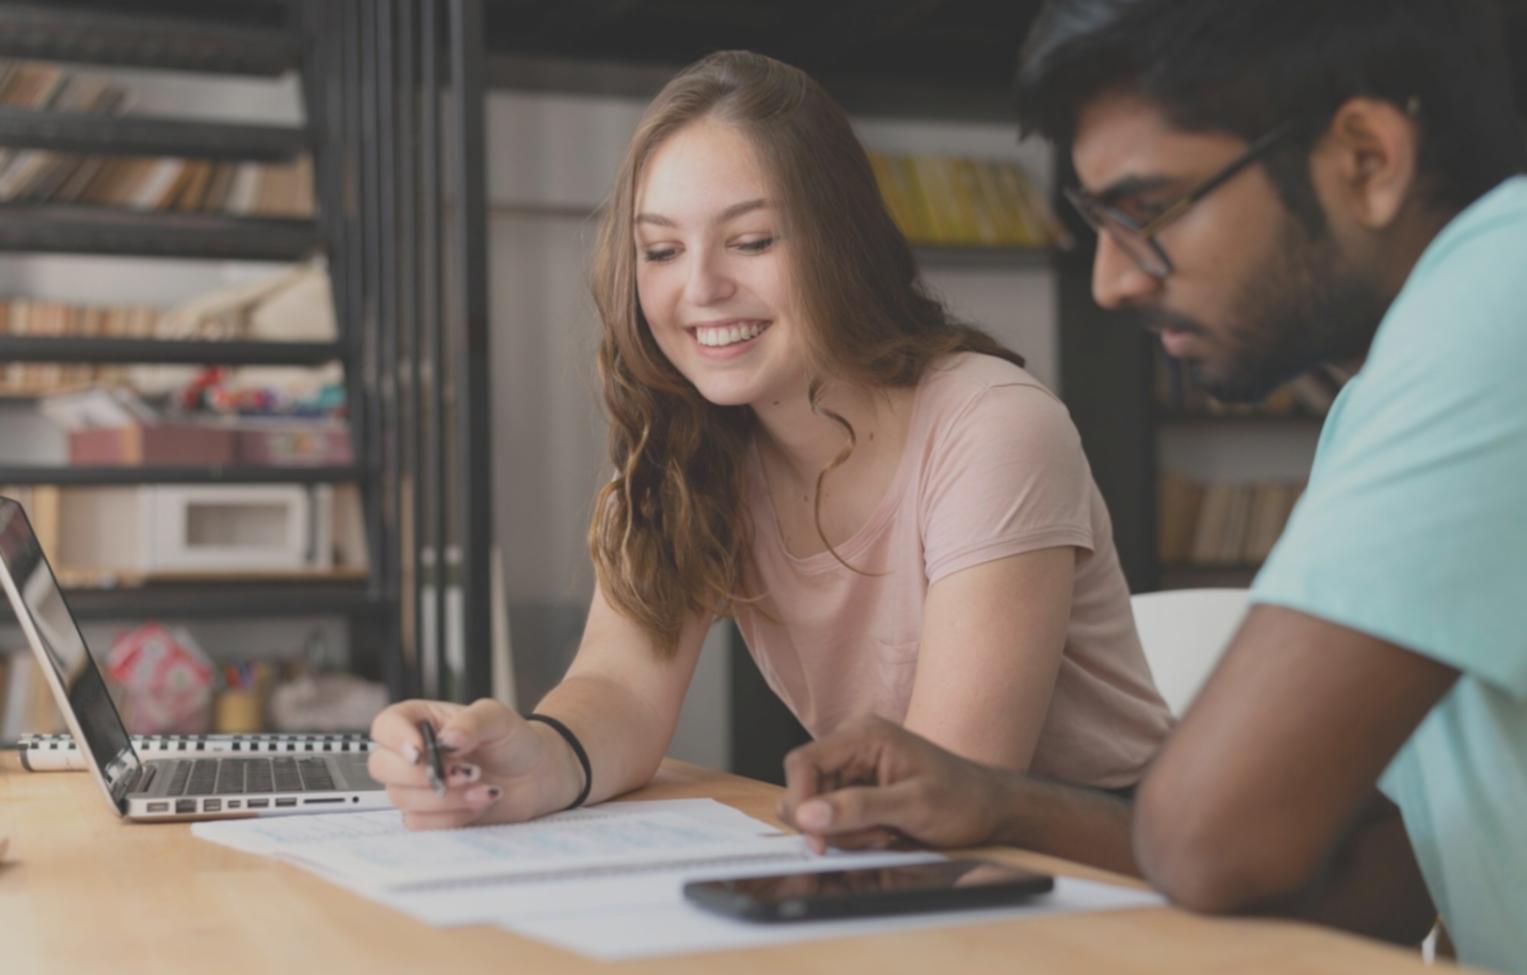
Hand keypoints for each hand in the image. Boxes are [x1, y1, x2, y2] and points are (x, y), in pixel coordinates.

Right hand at [368, 698, 582, 829]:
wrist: (535, 775)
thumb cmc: (512, 740)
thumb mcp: (498, 718)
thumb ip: (472, 723)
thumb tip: (446, 739)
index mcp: (420, 721)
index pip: (385, 726)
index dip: (396, 739)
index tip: (421, 752)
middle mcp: (413, 753)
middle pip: (383, 767)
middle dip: (424, 775)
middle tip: (467, 771)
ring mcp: (417, 786)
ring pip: (402, 798)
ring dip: (445, 797)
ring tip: (483, 786)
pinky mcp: (430, 814)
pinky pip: (420, 822)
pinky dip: (452, 816)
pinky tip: (480, 801)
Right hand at [778, 715, 1012, 853]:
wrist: (991, 808)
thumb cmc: (963, 799)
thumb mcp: (914, 806)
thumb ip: (859, 809)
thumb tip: (808, 815)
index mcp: (864, 734)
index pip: (803, 763)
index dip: (801, 802)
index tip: (817, 839)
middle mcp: (853, 744)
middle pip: (806, 787)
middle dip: (829, 822)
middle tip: (871, 837)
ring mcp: (855, 766)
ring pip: (818, 807)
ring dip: (844, 831)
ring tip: (884, 834)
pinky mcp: (859, 788)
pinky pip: (834, 815)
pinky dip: (852, 833)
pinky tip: (882, 834)